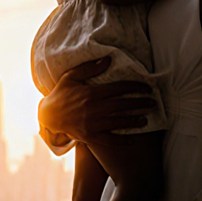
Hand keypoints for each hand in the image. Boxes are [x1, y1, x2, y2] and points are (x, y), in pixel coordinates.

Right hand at [37, 56, 155, 146]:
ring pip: (118, 122)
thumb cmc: (61, 94)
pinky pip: (109, 140)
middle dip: (140, 103)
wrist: (48, 116)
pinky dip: (122, 141)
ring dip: (134, 121)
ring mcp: (92, 124)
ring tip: (146, 119)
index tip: (147, 88)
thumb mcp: (71, 77)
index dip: (135, 87)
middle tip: (153, 103)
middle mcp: (94, 109)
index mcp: (91, 93)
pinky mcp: (90, 136)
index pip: (118, 88)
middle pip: (122, 105)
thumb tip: (108, 59)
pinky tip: (133, 140)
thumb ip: (89, 68)